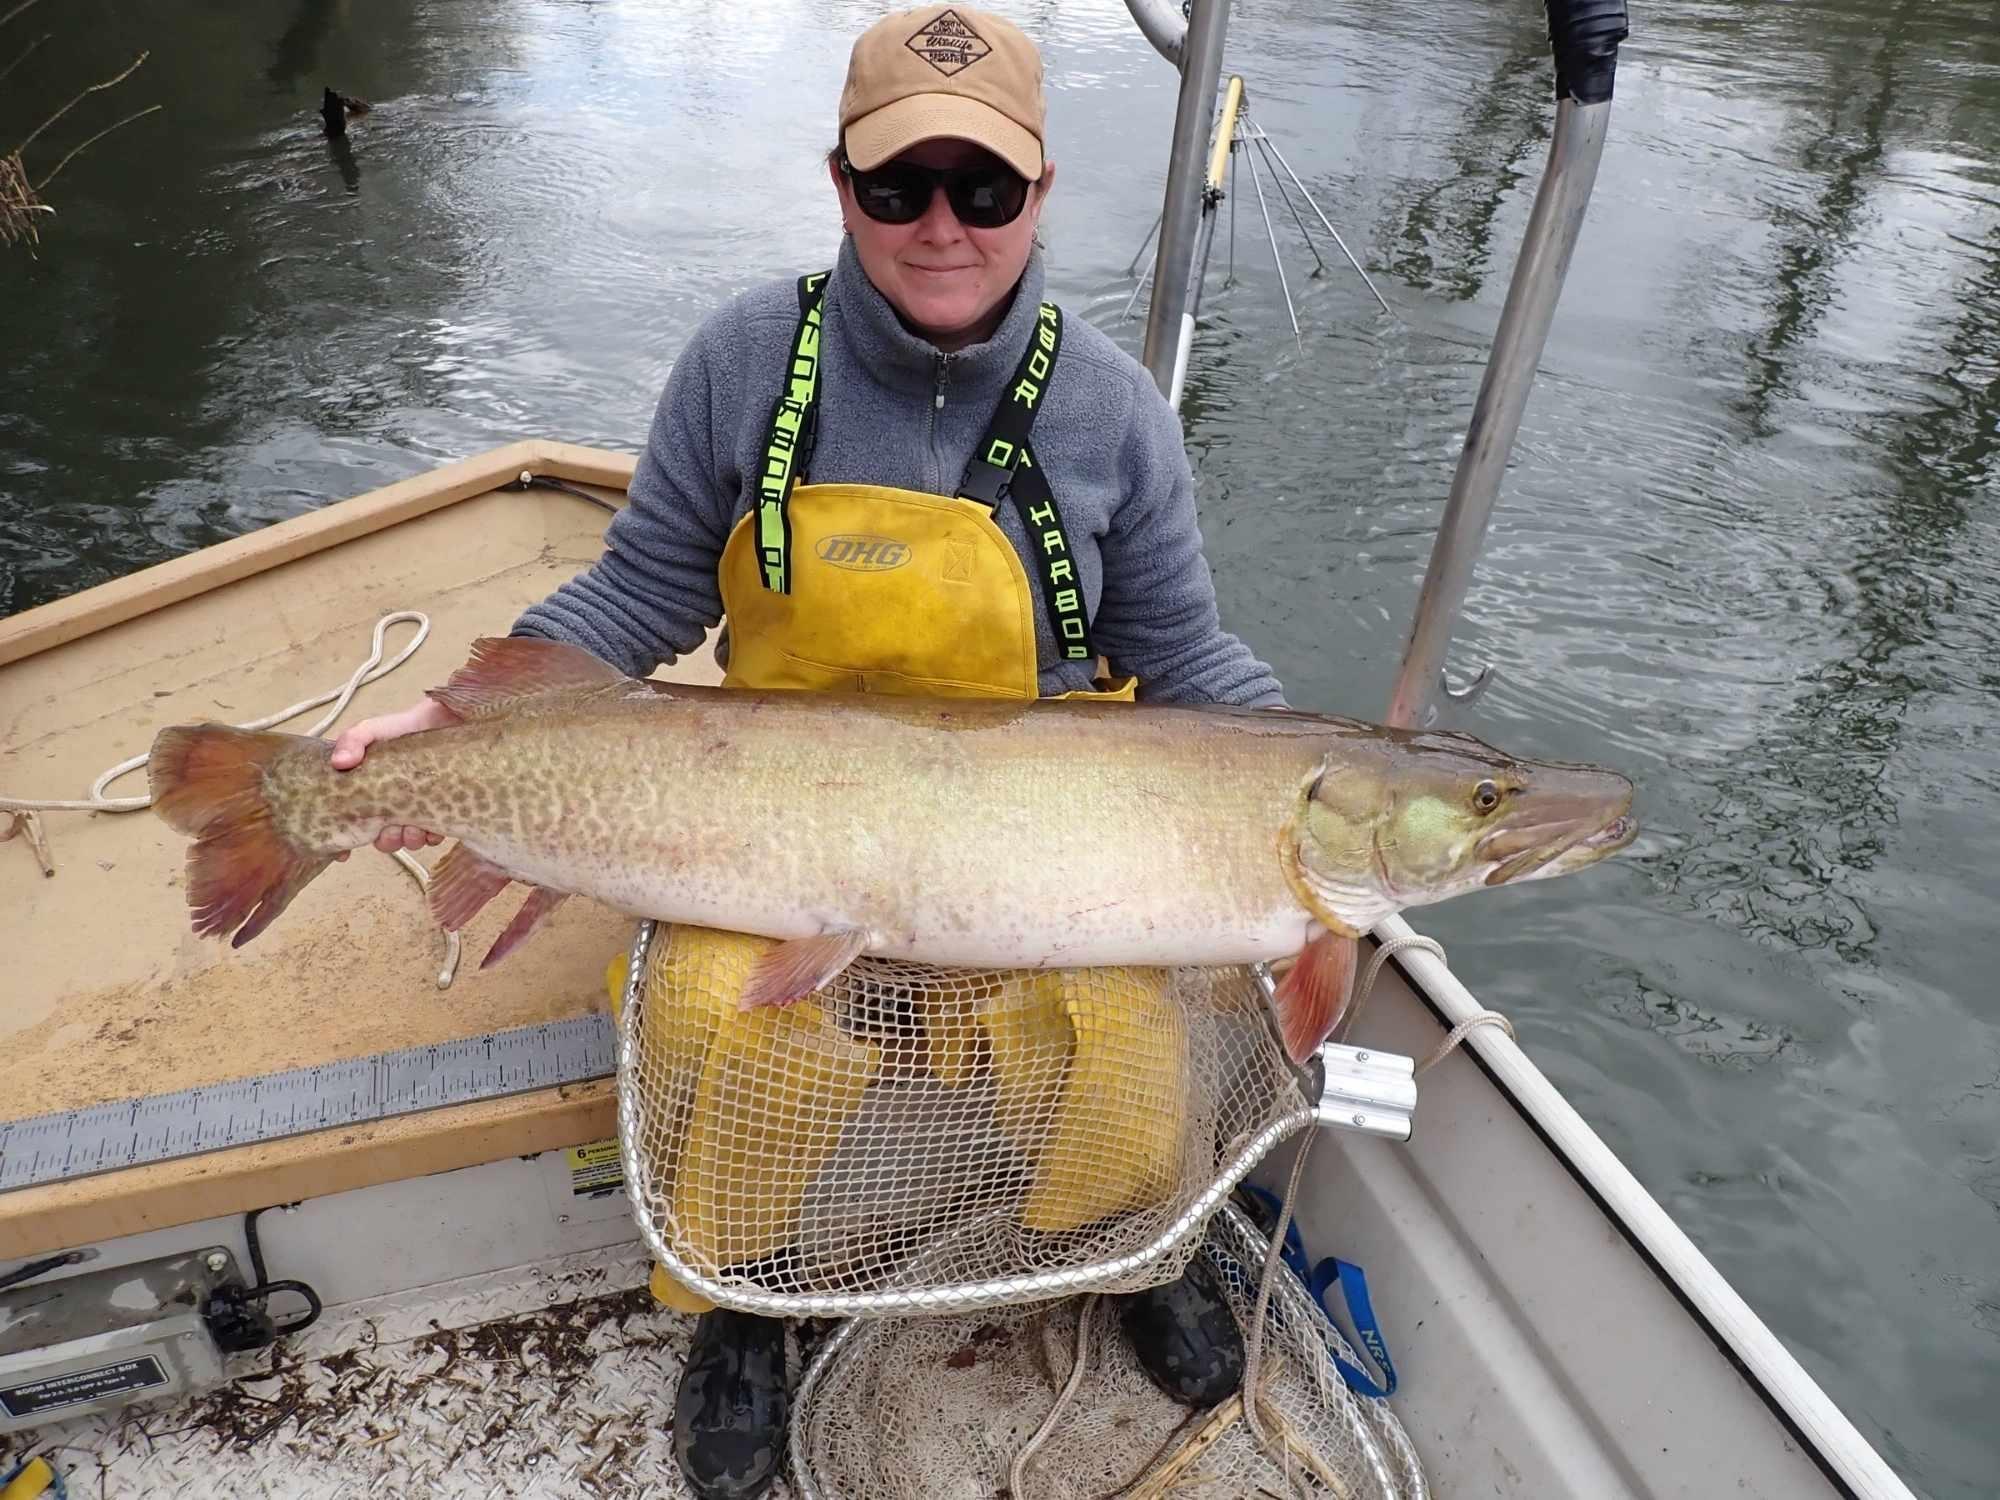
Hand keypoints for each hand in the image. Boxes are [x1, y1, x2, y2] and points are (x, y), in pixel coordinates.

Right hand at [329, 698, 460, 856]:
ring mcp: (418, 812)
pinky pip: (435, 836)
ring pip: (408, 841)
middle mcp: (392, 807)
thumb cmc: (407, 727)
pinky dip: (432, 835)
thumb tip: (339, 763)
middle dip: (385, 840)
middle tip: (391, 827)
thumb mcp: (373, 730)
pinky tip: (434, 824)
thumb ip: (353, 740)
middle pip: (382, 840)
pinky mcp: (443, 814)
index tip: (345, 852)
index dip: (346, 841)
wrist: (448, 720)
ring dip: (409, 839)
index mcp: (369, 794)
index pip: (352, 826)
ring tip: (414, 826)